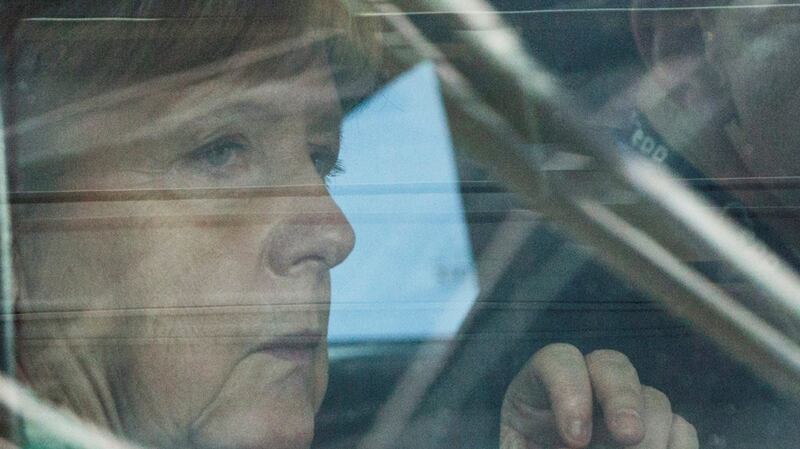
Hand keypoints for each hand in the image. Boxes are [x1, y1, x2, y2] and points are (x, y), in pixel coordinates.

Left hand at [500, 343, 697, 448]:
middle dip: (623, 399)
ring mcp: (622, 412)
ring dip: (653, 433)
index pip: (557, 361)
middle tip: (629, 436)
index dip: (569, 390)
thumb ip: (530, 444)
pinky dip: (679, 447)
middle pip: (611, 366)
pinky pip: (680, 430)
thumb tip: (575, 441)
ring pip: (653, 399)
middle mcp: (584, 391)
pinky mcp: (654, 436)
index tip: (575, 439)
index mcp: (537, 392)